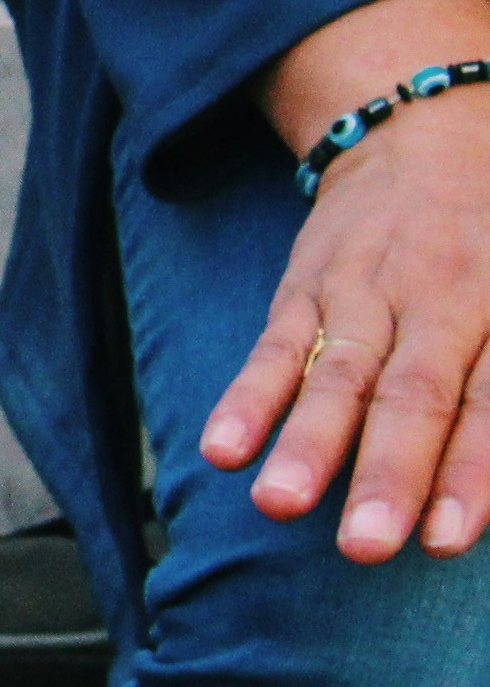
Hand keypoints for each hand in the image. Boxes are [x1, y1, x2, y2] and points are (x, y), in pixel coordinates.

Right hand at [203, 88, 489, 562]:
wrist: (425, 138)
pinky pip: (273, 346)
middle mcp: (437, 306)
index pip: (489, 405)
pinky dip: (246, 398)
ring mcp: (363, 295)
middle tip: (366, 548)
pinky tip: (223, 449)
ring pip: (335, 376)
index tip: (443, 540)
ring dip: (307, 445)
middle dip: (386, 474)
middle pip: (410, 398)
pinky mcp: (305, 290)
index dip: (468, 474)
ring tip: (279, 505)